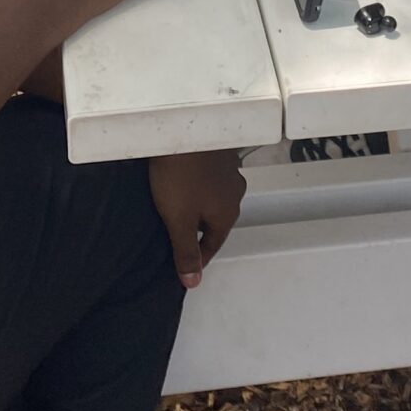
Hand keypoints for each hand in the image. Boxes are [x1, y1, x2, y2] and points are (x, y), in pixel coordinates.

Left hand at [147, 149, 244, 288]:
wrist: (178, 129)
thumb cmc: (180, 173)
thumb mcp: (178, 220)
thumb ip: (186, 252)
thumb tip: (193, 281)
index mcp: (228, 212)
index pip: (214, 245)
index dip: (198, 258)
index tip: (185, 266)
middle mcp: (234, 191)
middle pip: (215, 221)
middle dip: (198, 230)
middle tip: (177, 237)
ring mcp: (227, 169)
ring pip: (212, 198)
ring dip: (197, 206)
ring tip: (176, 207)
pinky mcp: (216, 152)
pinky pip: (207, 178)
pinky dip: (195, 186)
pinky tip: (180, 181)